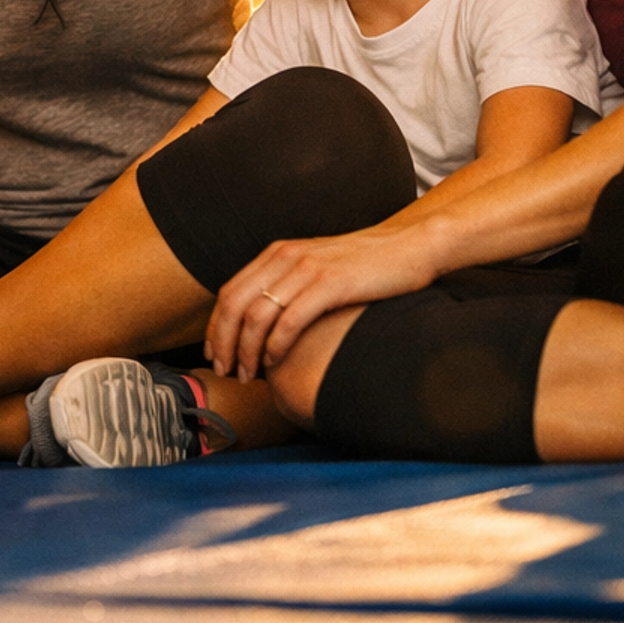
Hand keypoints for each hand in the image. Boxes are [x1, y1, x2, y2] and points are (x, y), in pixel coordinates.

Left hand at [206, 224, 431, 379]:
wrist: (410, 247)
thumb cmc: (365, 267)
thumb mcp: (316, 269)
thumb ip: (289, 287)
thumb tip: (263, 327)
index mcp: (277, 254)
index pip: (229, 292)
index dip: (215, 327)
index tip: (213, 355)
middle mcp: (286, 257)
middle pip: (234, 304)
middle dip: (222, 343)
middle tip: (223, 372)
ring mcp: (308, 269)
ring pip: (257, 315)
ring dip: (246, 350)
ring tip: (247, 375)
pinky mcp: (331, 283)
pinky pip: (291, 319)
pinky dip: (276, 345)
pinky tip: (275, 362)